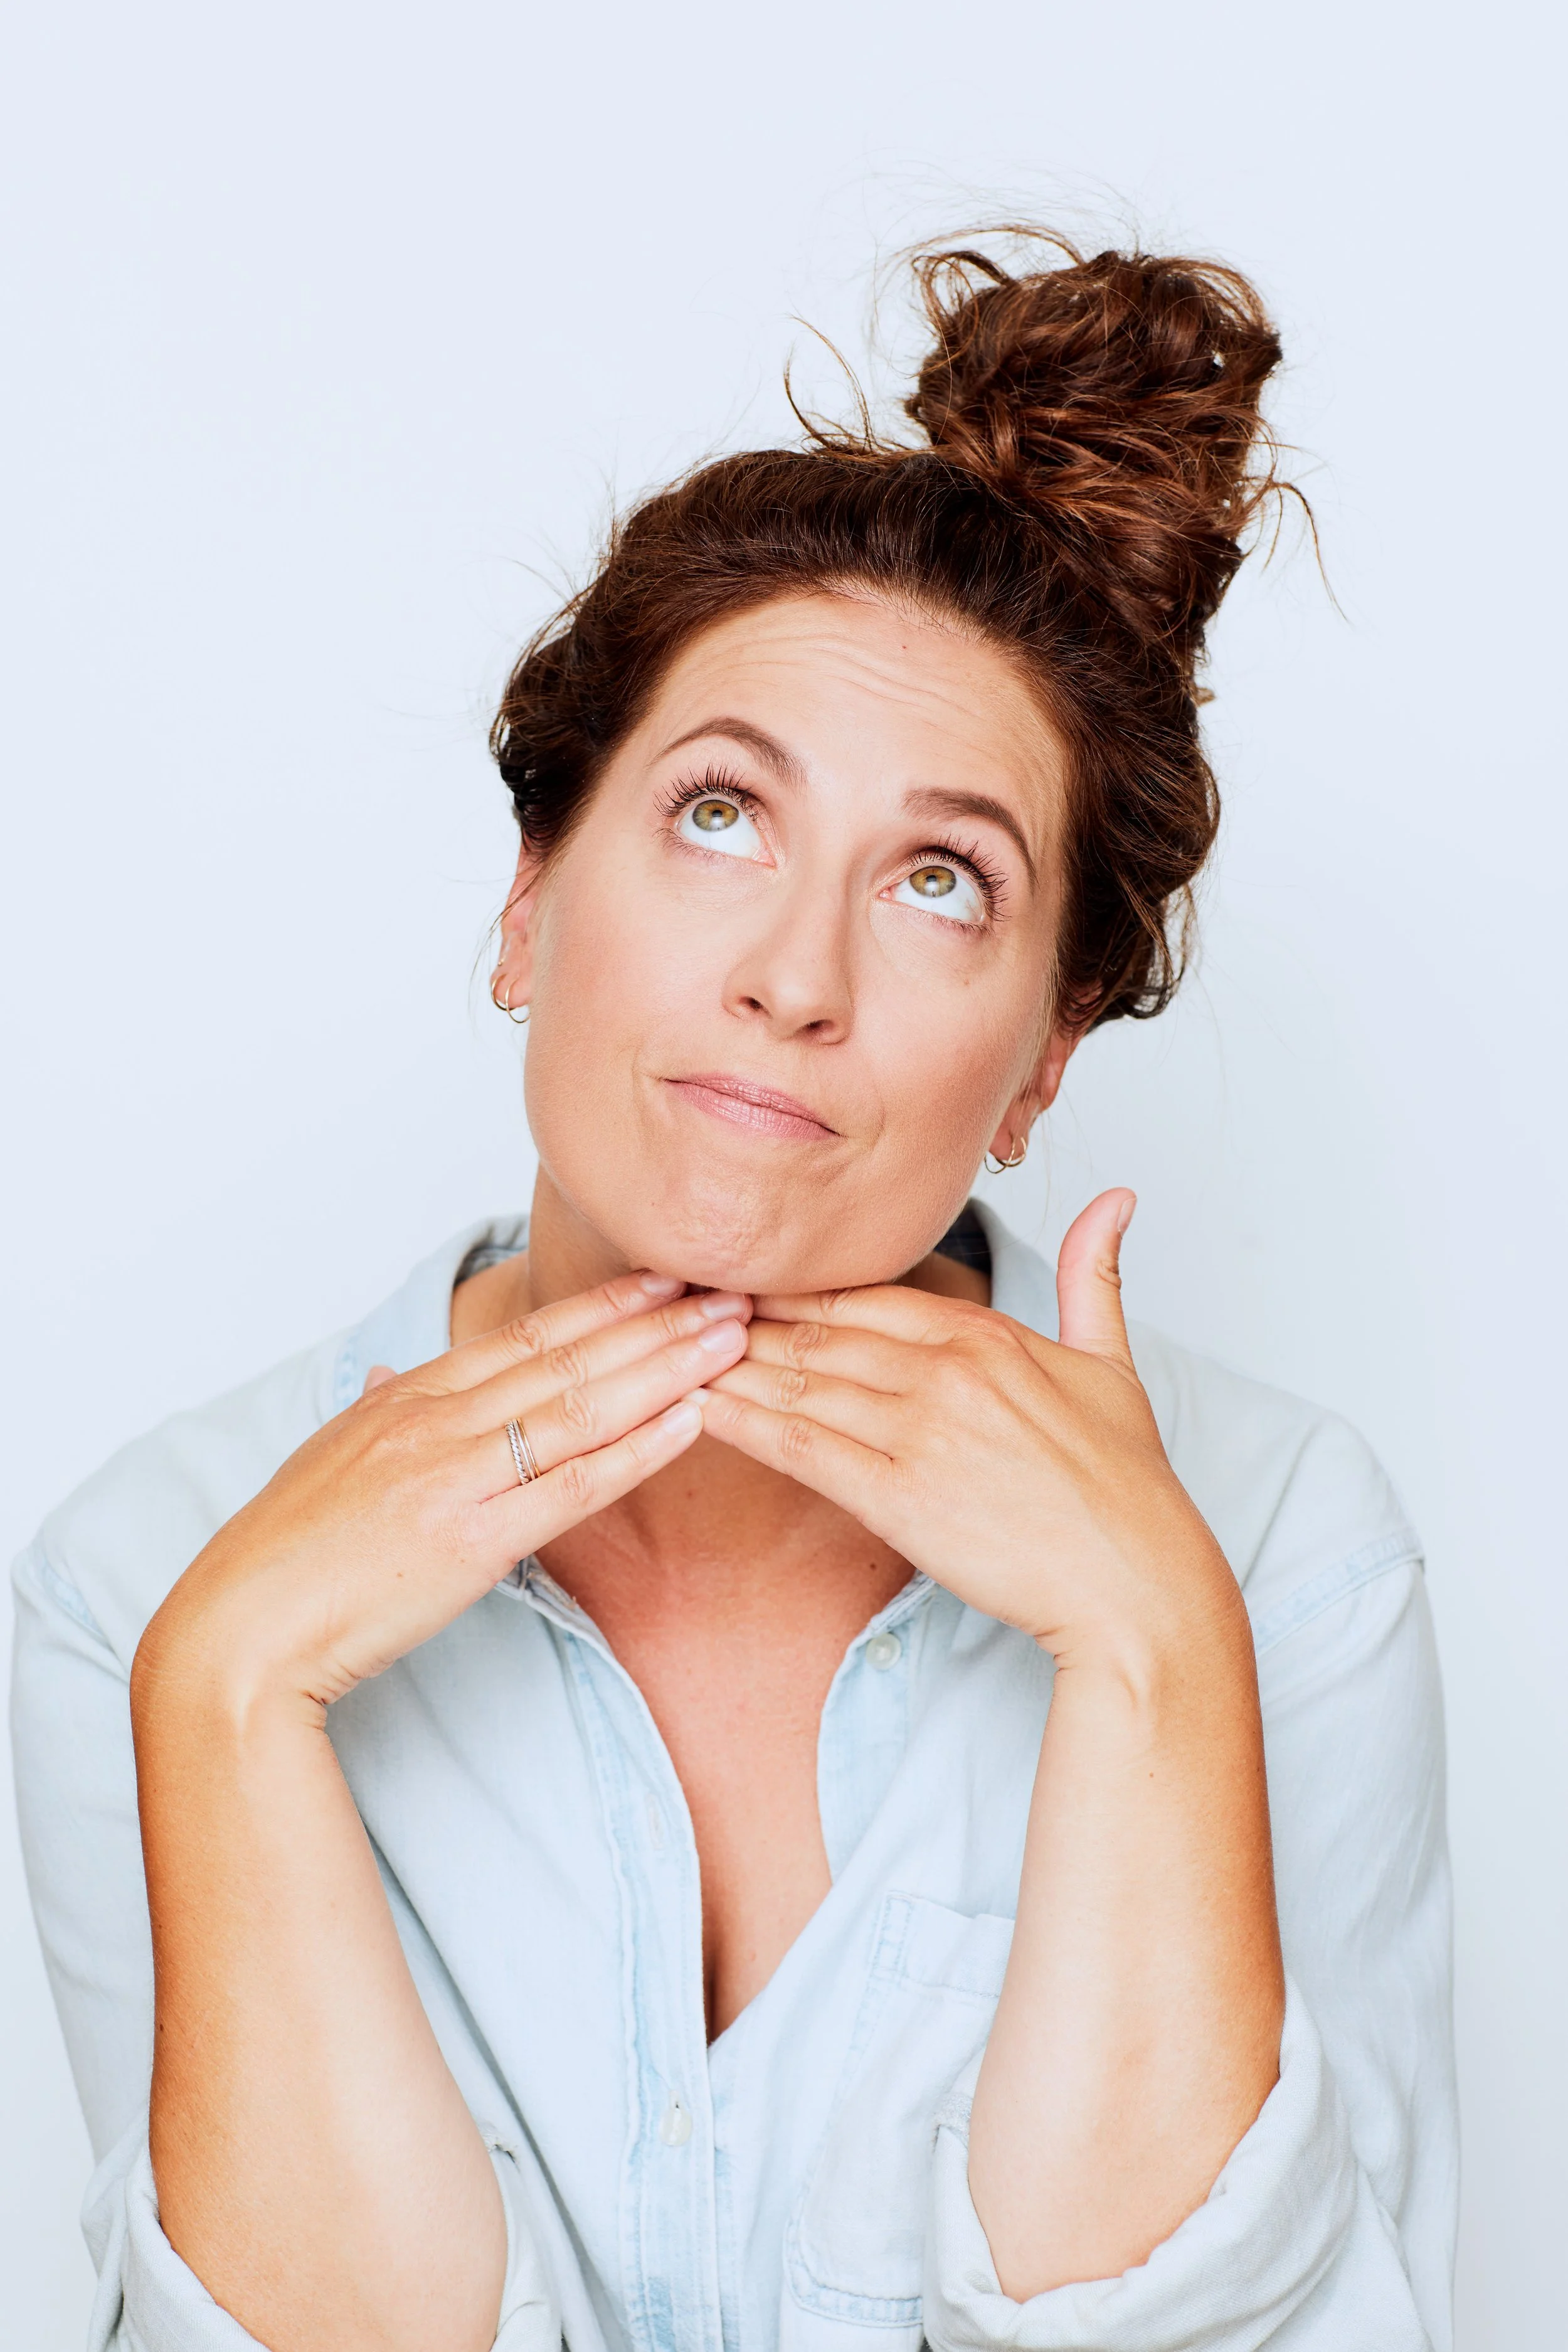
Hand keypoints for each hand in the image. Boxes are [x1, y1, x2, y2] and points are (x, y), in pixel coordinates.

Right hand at [134, 1270, 751, 1712]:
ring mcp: (455, 1474)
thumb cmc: (287, 1552)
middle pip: (568, 1356)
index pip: (525, 1334)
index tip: (667, 1277)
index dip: (605, 1304)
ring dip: (667, 1367)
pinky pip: (574, 1484)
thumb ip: (376, 1410)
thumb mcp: (332, 1458)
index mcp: (408, 1396)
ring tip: (733, 1337)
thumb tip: (390, 1375)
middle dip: (658, 1322)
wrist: (244, 1629)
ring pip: (582, 1404)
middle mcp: (437, 1419)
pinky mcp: (472, 1539)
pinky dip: (639, 1447)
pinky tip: (693, 1420)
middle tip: (735, 1290)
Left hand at [699, 1191, 1238, 1669]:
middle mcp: (946, 1371)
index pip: (868, 1295)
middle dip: (746, 1316)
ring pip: (801, 1382)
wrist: (1135, 1584)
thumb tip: (1116, 1198)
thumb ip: (1096, 1275)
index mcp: (987, 1335)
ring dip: (730, 1364)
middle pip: (821, 1331)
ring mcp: (920, 1432)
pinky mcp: (899, 1496)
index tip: (744, 1277)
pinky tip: (698, 1407)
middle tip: (677, 1300)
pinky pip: (802, 1448)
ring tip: (666, 1348)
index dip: (800, 1288)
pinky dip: (745, 1424)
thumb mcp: (1115, 1362)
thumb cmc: (1127, 1484)